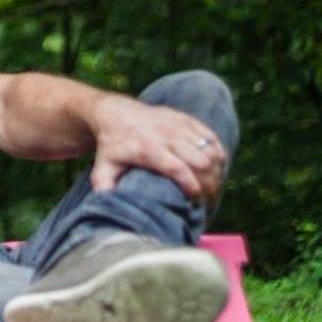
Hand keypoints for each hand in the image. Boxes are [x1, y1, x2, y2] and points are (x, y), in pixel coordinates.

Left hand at [88, 94, 225, 203]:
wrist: (115, 113)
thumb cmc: (111, 146)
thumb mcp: (102, 168)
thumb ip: (105, 188)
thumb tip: (111, 208)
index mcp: (148, 148)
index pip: (178, 168)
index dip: (191, 186)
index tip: (195, 201)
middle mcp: (167, 135)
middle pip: (200, 161)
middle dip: (209, 183)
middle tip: (207, 200)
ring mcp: (178, 125)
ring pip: (210, 149)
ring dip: (216, 171)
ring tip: (213, 188)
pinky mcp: (187, 119)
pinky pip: (212, 137)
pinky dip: (218, 154)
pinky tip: (217, 169)